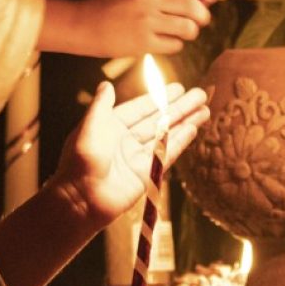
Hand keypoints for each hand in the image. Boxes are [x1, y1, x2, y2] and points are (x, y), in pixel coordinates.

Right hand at [42, 0, 228, 57]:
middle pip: (195, 8)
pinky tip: (159, 42)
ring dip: (189, 33)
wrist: (83, 25)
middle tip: (199, 22)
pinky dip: (174, 46)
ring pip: (189, 28)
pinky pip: (176, 46)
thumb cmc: (115, 5)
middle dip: (203, 17)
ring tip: (176, 32)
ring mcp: (146, 19)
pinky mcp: (143, 41)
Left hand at [51, 79, 208, 227]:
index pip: (141, 108)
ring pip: (167, 135)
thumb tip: (106, 84)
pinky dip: (181, 141)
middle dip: (180, 107)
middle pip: (159, 119)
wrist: (80, 200)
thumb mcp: (88, 127)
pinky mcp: (147, 173)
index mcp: (112, 126)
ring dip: (185, 122)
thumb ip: (101, 105)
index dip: (159, 98)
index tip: (178, 88)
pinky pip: (168, 153)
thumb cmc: (79, 162)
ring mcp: (138, 157)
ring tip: (205, 110)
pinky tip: (194, 129)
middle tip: (200, 94)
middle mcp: (127, 140)